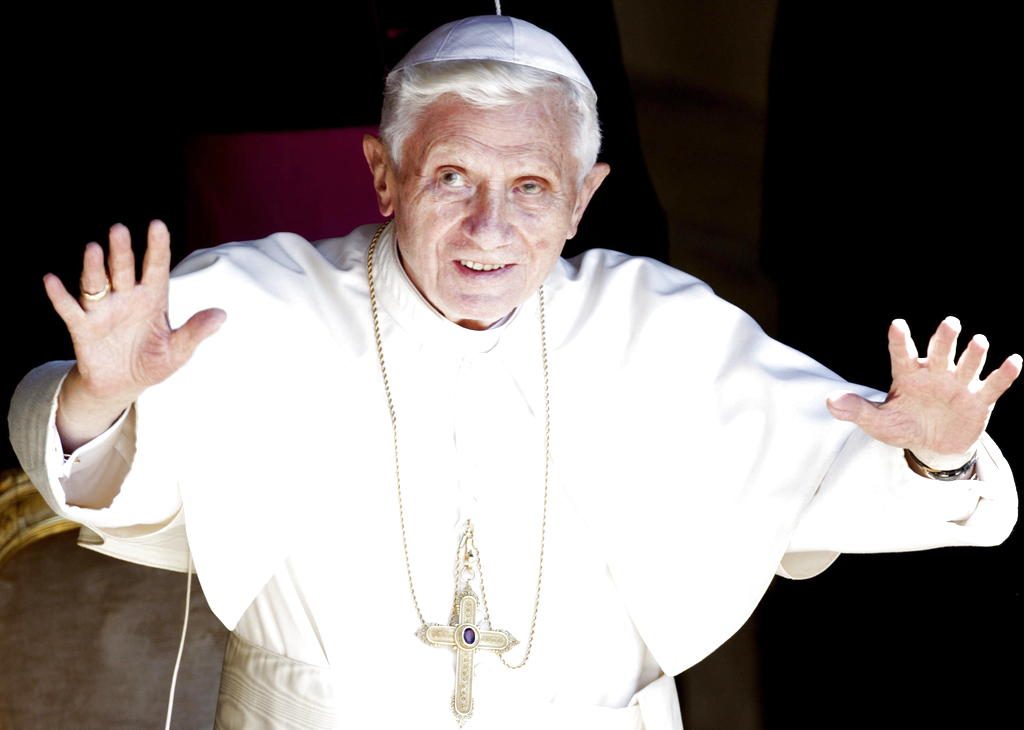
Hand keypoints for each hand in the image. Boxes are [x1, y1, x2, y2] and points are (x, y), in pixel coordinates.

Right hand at [45, 220, 225, 448]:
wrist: (122, 386)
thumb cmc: (152, 362)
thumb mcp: (178, 351)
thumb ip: (195, 332)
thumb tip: (222, 315)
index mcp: (152, 298)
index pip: (156, 267)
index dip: (157, 247)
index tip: (157, 225)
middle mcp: (126, 297)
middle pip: (123, 269)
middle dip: (122, 251)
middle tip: (120, 229)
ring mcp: (103, 310)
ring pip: (97, 283)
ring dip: (94, 267)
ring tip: (93, 249)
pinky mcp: (83, 327)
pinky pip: (69, 309)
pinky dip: (60, 296)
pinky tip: (51, 280)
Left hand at [825, 317, 1021, 468]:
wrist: (932, 446)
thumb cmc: (902, 426)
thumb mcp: (877, 422)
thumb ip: (856, 410)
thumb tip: (829, 401)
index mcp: (907, 375)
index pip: (902, 355)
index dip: (900, 341)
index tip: (896, 326)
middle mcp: (935, 373)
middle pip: (940, 352)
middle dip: (944, 339)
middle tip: (950, 324)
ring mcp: (958, 384)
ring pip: (968, 364)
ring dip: (974, 354)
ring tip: (979, 342)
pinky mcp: (979, 400)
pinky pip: (993, 385)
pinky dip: (1004, 374)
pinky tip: (1013, 361)